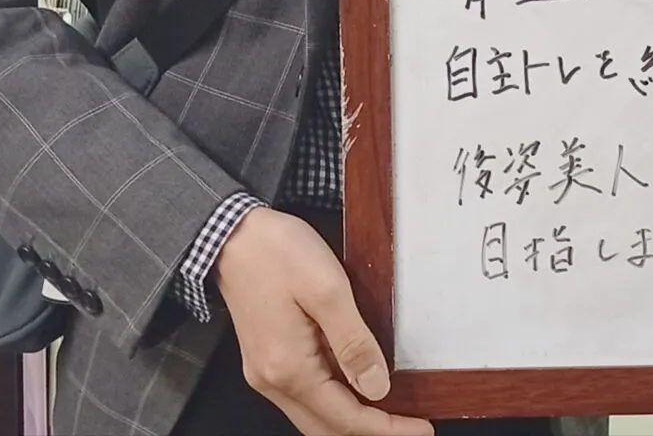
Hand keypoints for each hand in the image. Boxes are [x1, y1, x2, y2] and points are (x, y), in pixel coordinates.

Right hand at [215, 207, 431, 435]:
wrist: (230, 235)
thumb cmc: (276, 253)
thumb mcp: (327, 289)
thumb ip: (353, 342)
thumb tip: (377, 387)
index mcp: (289, 369)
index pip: (346, 418)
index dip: (387, 427)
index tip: (422, 427)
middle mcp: (273, 381)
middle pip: (327, 427)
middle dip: (371, 429)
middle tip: (411, 424)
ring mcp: (266, 372)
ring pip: (315, 415)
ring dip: (352, 417)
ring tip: (392, 407)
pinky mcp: (266, 358)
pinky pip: (305, 395)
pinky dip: (335, 399)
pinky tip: (357, 383)